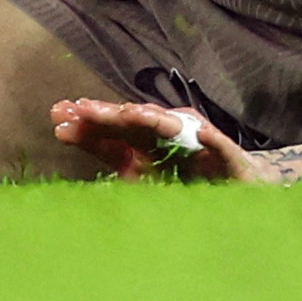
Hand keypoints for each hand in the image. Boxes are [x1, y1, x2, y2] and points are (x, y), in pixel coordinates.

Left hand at [50, 98, 266, 181]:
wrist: (243, 191)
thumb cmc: (190, 180)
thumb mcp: (146, 176)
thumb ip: (116, 159)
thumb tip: (72, 138)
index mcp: (147, 143)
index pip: (112, 132)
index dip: (87, 125)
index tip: (58, 118)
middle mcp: (169, 135)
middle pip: (133, 123)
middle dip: (107, 115)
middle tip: (79, 110)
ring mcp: (198, 141)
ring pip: (171, 127)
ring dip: (150, 118)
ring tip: (128, 114)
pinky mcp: (227, 155)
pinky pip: (217, 145)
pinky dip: (210, 139)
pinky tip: (198, 134)